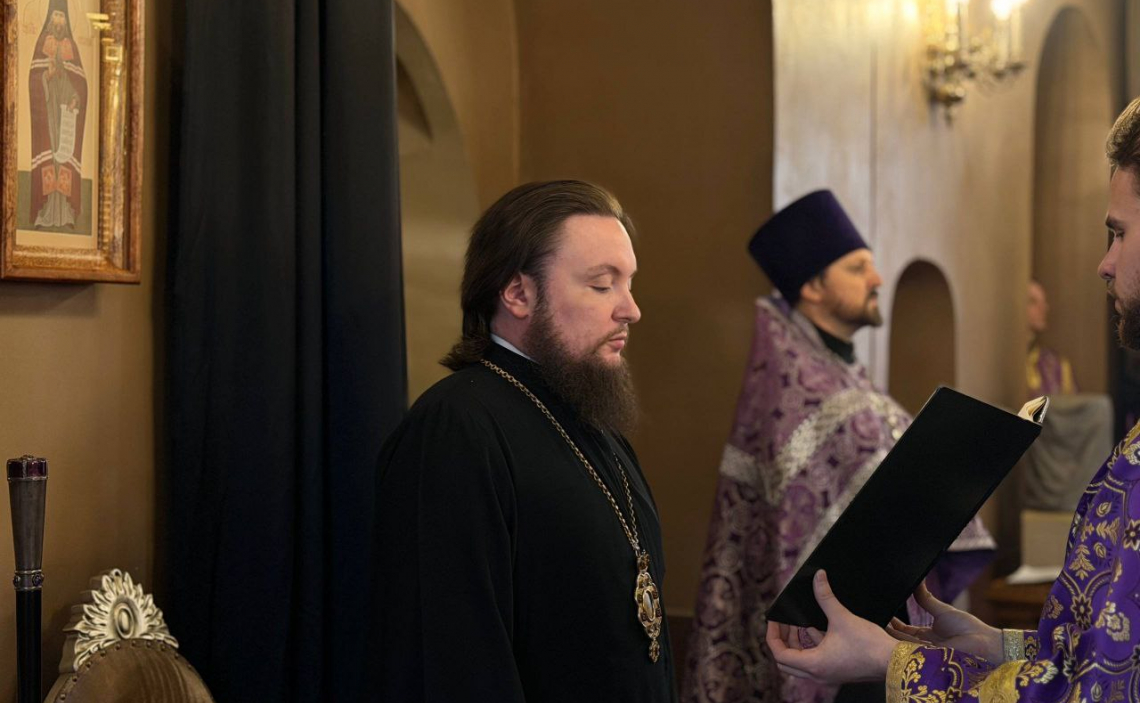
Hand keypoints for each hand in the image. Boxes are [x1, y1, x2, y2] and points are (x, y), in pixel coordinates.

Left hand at [765, 570, 897, 683]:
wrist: (894, 661)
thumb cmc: (869, 645)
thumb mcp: (842, 618)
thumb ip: (825, 597)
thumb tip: (818, 577)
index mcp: (814, 665)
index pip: (779, 654)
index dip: (773, 634)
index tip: (774, 620)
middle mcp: (818, 674)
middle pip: (787, 661)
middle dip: (783, 640)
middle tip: (784, 623)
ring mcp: (828, 674)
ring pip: (801, 662)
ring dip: (797, 643)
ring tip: (800, 623)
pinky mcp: (839, 671)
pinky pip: (816, 660)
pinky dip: (812, 645)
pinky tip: (817, 628)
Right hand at [886, 581, 1001, 662]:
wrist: (983, 643)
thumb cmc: (968, 628)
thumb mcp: (942, 610)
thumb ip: (925, 599)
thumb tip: (917, 580)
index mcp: (927, 635)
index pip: (904, 630)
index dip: (893, 623)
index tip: (883, 613)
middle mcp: (923, 645)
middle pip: (899, 637)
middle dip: (886, 629)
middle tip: (873, 617)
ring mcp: (924, 653)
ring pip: (900, 643)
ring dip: (889, 635)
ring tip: (877, 622)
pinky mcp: (926, 658)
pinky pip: (908, 648)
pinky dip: (897, 640)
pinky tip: (888, 631)